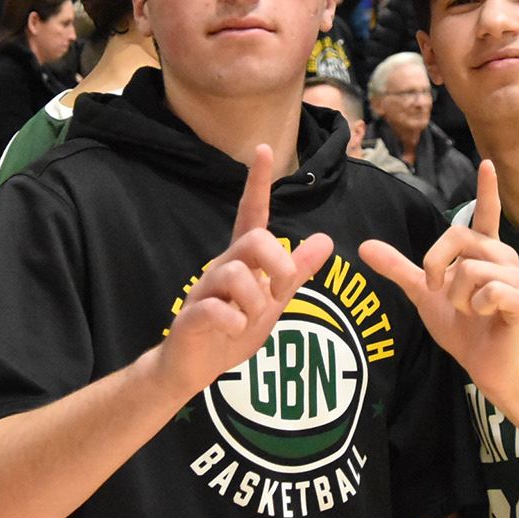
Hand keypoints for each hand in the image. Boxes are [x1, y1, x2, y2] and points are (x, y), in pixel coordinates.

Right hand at [156, 145, 332, 397]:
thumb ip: (297, 272)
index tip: (264, 149)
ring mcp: (204, 290)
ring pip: (236, 275)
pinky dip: (233, 322)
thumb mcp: (273, 302)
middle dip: (278, 264)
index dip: (258, 183)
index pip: (251, 213)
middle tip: (279, 292)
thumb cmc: (232, 331)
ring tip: (248, 320)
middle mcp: (222, 267)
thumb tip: (327, 240)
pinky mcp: (191, 316)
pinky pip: (216, 308)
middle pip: (255, 240)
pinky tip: (232, 330)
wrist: (193, 368)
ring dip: (253, 302)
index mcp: (242, 261)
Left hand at [362, 159, 518, 398]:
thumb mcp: (424, 294)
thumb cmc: (461, 328)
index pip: (486, 215)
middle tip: (441, 292)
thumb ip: (400, 268)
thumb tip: (364, 247)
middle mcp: (505, 259)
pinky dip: (477, 308)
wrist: (483, 365)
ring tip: (470, 311)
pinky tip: (486, 317)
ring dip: (458, 298)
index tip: (487, 163)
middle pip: (459, 237)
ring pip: (471, 270)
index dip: (487, 189)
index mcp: (484, 254)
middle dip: (436, 267)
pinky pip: (489, 292)